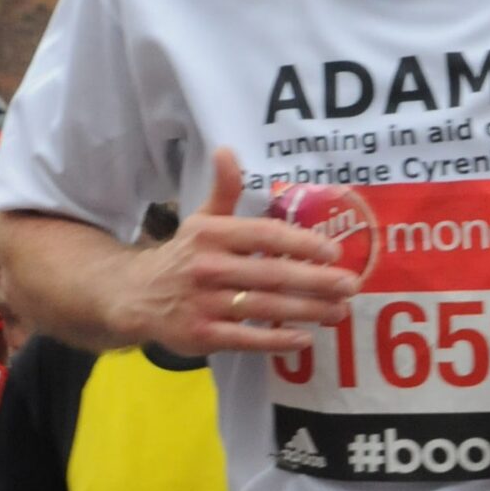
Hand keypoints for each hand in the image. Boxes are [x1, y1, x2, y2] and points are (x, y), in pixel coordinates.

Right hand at [117, 149, 356, 355]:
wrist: (137, 295)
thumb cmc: (185, 255)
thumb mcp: (201, 219)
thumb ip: (224, 190)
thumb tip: (227, 150)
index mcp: (212, 234)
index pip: (264, 236)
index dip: (301, 243)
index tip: (333, 251)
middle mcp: (209, 266)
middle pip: (272, 274)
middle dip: (316, 281)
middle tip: (352, 286)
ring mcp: (205, 303)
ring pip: (265, 307)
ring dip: (307, 311)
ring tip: (339, 311)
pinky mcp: (203, 335)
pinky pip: (247, 339)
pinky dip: (277, 340)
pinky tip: (305, 339)